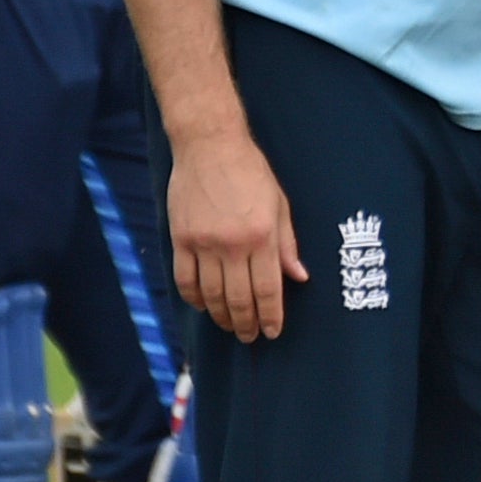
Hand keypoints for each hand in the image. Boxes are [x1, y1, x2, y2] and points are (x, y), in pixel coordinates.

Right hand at [168, 131, 308, 342]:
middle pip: (238, 299)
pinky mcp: (181, 238)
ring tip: (229, 325)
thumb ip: (287, 244)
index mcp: (262, 236)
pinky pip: (185, 280)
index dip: (270, 317)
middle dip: (246, 324)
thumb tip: (299, 278)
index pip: (268, 290)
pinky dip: (194, 298)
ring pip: (211, 295)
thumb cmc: (250, 172)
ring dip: (221, 316)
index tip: (272, 332)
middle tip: (250, 336)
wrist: (210, 145)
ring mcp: (204, 243)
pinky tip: (203, 306)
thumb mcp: (279, 205)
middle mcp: (233, 244)